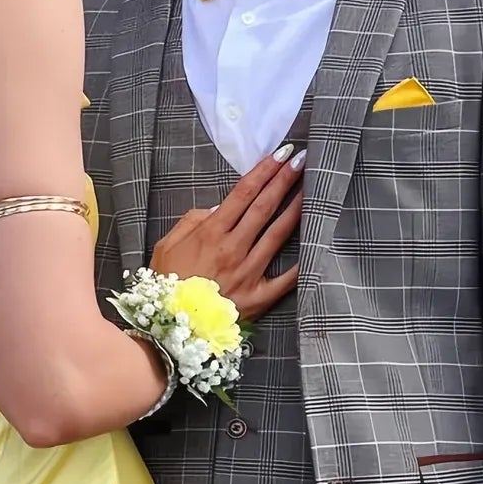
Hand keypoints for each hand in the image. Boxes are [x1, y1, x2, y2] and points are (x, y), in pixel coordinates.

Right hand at [150, 147, 304, 320]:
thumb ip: (191, 222)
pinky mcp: (259, 298)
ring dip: (297, 208)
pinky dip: (303, 261)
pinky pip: (287, 278)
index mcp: (210, 233)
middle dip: (285, 180)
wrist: (169, 329)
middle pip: (264, 207)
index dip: (264, 171)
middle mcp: (233, 248)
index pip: (243, 193)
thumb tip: (219, 208)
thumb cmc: (165, 285)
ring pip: (279, 234)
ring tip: (312, 189)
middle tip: (303, 160)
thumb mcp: (166, 246)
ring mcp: (248, 273)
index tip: (281, 154)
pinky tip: (318, 243)